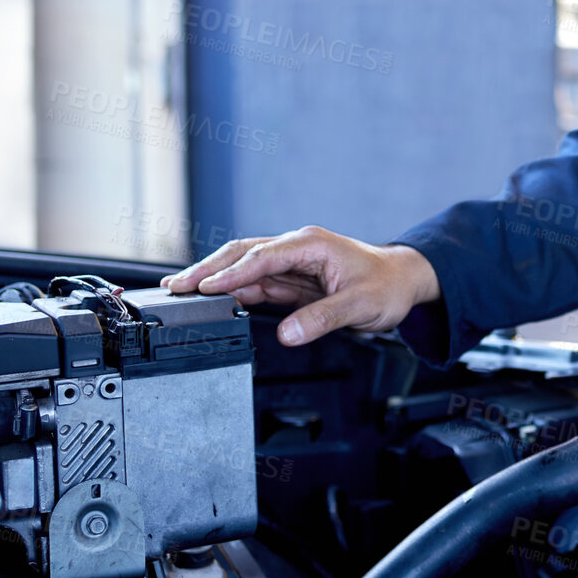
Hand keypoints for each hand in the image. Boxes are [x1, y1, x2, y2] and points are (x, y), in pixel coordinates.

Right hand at [160, 226, 441, 346]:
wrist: (403, 282)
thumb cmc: (386, 286)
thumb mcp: (360, 305)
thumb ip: (322, 319)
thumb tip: (287, 333)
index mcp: (311, 244)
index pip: (261, 257)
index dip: (231, 273)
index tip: (204, 288)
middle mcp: (297, 248)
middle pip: (242, 255)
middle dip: (207, 270)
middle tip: (175, 288)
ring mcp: (292, 262)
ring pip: (244, 267)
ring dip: (214, 278)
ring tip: (181, 293)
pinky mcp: (291, 278)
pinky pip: (255, 282)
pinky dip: (231, 290)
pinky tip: (212, 300)